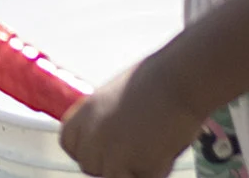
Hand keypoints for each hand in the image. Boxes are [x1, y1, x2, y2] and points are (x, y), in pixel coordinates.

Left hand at [56, 60, 202, 177]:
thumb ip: (105, 120)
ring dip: (133, 169)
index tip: (102, 150)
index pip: (70, 144)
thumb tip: (109, 140)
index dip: (86, 150)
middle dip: (110, 163)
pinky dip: (154, 172)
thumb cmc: (156, 81)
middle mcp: (93, 134)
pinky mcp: (137, 166)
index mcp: (86, 112)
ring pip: (113, 177)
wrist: (179, 80)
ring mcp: (113, 153)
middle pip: (90, 166)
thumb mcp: (117, 96)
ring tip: (154, 145)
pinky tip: (165, 149)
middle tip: (136, 148)